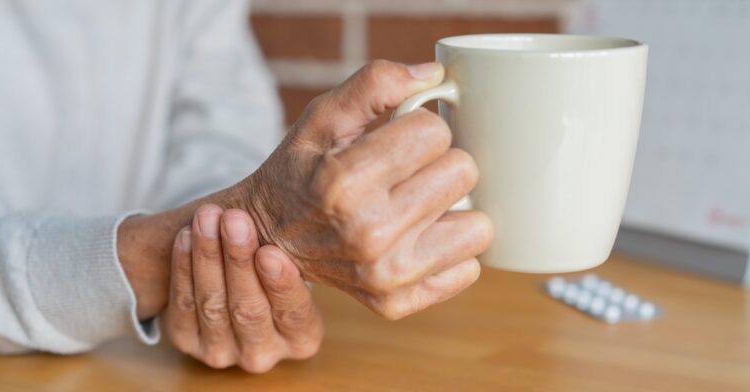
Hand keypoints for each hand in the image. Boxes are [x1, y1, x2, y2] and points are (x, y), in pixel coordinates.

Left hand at [163, 204, 322, 372]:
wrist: (234, 284)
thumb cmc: (274, 266)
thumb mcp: (294, 263)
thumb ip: (294, 250)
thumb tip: (312, 206)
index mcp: (302, 339)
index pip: (294, 314)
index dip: (281, 284)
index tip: (269, 252)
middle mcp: (263, 353)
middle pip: (249, 309)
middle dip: (238, 260)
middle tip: (234, 219)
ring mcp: (222, 353)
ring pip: (212, 305)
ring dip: (208, 256)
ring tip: (207, 218)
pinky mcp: (187, 341)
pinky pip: (183, 304)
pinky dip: (183, 267)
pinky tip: (186, 236)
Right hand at [235, 60, 493, 318]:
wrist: (270, 237)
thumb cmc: (301, 170)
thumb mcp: (323, 117)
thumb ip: (376, 84)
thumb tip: (434, 75)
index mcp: (344, 182)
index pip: (436, 132)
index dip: (420, 127)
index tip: (397, 140)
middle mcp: (367, 233)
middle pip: (463, 172)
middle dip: (440, 163)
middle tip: (408, 172)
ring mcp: (385, 276)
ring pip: (479, 226)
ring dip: (453, 209)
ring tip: (418, 205)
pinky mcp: (398, 302)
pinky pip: (469, 268)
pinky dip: (448, 249)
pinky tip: (417, 238)